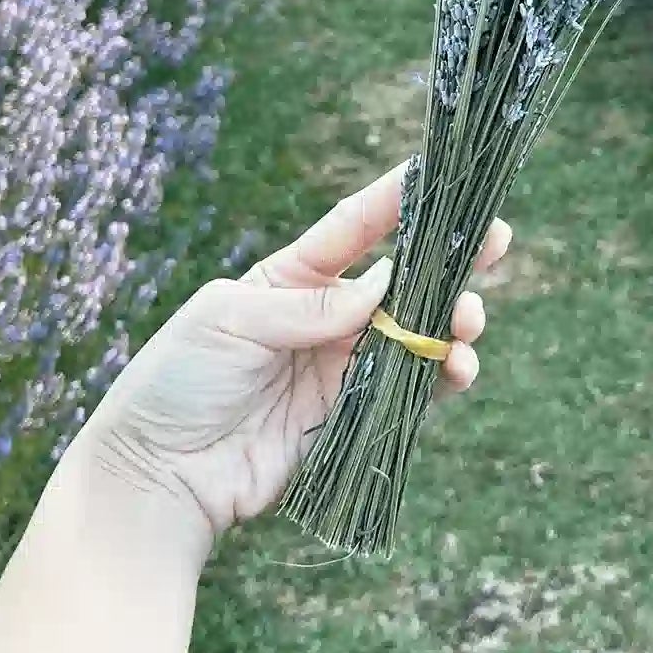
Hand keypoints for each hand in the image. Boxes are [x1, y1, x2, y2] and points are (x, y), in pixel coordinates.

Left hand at [75, 162, 510, 548]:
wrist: (156, 478)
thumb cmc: (176, 383)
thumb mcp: (229, 322)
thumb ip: (309, 305)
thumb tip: (385, 282)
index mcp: (291, 278)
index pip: (355, 226)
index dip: (398, 198)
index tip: (442, 174)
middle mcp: (327, 316)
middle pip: (404, 276)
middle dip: (453, 257)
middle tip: (496, 241)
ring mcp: (344, 366)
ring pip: (419, 331)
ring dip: (454, 319)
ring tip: (469, 320)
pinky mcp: (355, 416)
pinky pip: (413, 389)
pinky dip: (443, 376)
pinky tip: (459, 367)